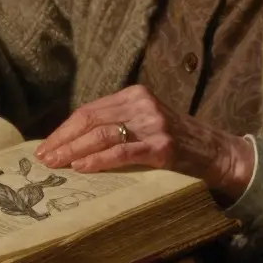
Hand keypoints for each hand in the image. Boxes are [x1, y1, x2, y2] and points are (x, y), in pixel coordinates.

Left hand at [33, 85, 254, 199]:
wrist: (218, 153)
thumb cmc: (178, 143)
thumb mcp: (146, 124)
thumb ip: (117, 126)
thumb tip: (74, 144)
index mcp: (134, 95)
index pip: (89, 110)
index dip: (64, 129)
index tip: (46, 146)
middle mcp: (142, 104)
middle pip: (90, 120)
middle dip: (63, 140)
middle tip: (43, 158)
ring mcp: (153, 124)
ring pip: (102, 134)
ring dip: (74, 150)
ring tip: (56, 164)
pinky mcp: (163, 146)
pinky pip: (123, 152)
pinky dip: (99, 160)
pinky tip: (82, 167)